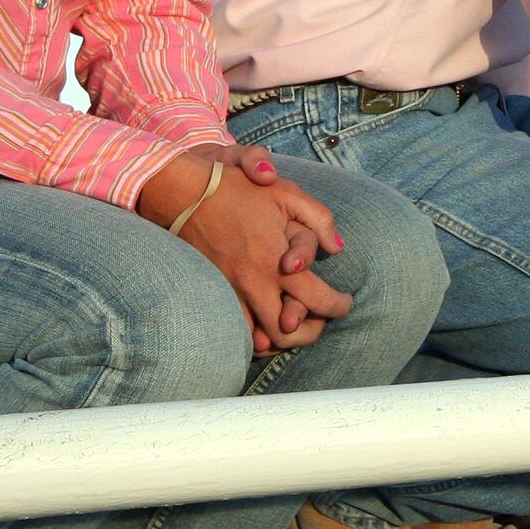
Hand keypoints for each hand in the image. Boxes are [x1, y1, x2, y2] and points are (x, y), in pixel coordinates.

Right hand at [142, 155, 351, 352]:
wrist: (184, 194)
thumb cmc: (238, 190)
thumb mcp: (286, 193)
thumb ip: (320, 219)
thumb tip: (338, 248)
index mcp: (276, 262)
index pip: (318, 299)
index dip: (339, 306)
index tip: (345, 302)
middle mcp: (253, 284)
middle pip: (289, 333)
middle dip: (311, 333)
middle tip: (321, 320)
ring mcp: (230, 292)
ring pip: (259, 338)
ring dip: (281, 338)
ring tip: (293, 323)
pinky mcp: (213, 293)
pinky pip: (235, 328)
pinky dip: (254, 333)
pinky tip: (265, 323)